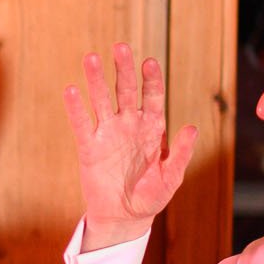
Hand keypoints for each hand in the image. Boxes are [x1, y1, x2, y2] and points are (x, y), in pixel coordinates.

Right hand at [65, 44, 198, 250]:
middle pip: (125, 90)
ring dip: (96, 79)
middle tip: (120, 47)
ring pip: (101, 100)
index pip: (152, 96)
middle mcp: (129, 125)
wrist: (125, 216)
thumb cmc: (151, 196)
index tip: (149, 62)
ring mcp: (108, 134)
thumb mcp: (172, 176)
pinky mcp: (89, 147)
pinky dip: (76, 108)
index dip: (151, 79)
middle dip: (123, 68)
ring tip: (91, 57)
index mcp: (152, 128)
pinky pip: (82, 124)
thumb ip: (181, 153)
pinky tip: (72, 90)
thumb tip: (191, 128)